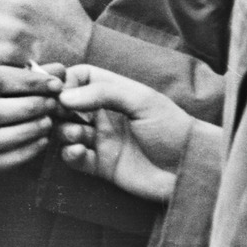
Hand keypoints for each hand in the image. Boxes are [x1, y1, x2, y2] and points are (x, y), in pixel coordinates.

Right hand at [57, 65, 193, 204]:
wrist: (190, 168)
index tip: (58, 90)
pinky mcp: (100, 166)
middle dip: (57, 109)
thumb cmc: (172, 127)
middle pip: (67, 105)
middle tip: (57, 113)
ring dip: (64, 132)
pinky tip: (79, 152)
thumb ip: (104, 93)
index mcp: (114, 93)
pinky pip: (75, 158)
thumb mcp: (142, 101)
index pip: (80, 78)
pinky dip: (70, 154)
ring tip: (77, 135)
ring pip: (67, 131)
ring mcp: (101, 140)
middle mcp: (104, 115)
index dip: (66, 82)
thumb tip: (65, 96)